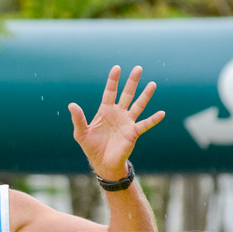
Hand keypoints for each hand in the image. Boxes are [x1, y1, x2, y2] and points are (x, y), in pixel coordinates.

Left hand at [68, 65, 163, 180]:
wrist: (102, 163)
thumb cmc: (91, 147)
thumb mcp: (81, 133)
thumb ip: (78, 119)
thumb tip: (71, 105)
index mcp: (105, 111)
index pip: (110, 92)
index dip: (113, 80)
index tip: (117, 68)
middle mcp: (118, 114)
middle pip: (127, 94)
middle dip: (132, 82)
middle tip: (138, 68)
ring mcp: (127, 122)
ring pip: (138, 105)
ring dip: (145, 95)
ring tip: (153, 84)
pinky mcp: (133, 133)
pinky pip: (145, 124)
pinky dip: (153, 119)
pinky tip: (161, 113)